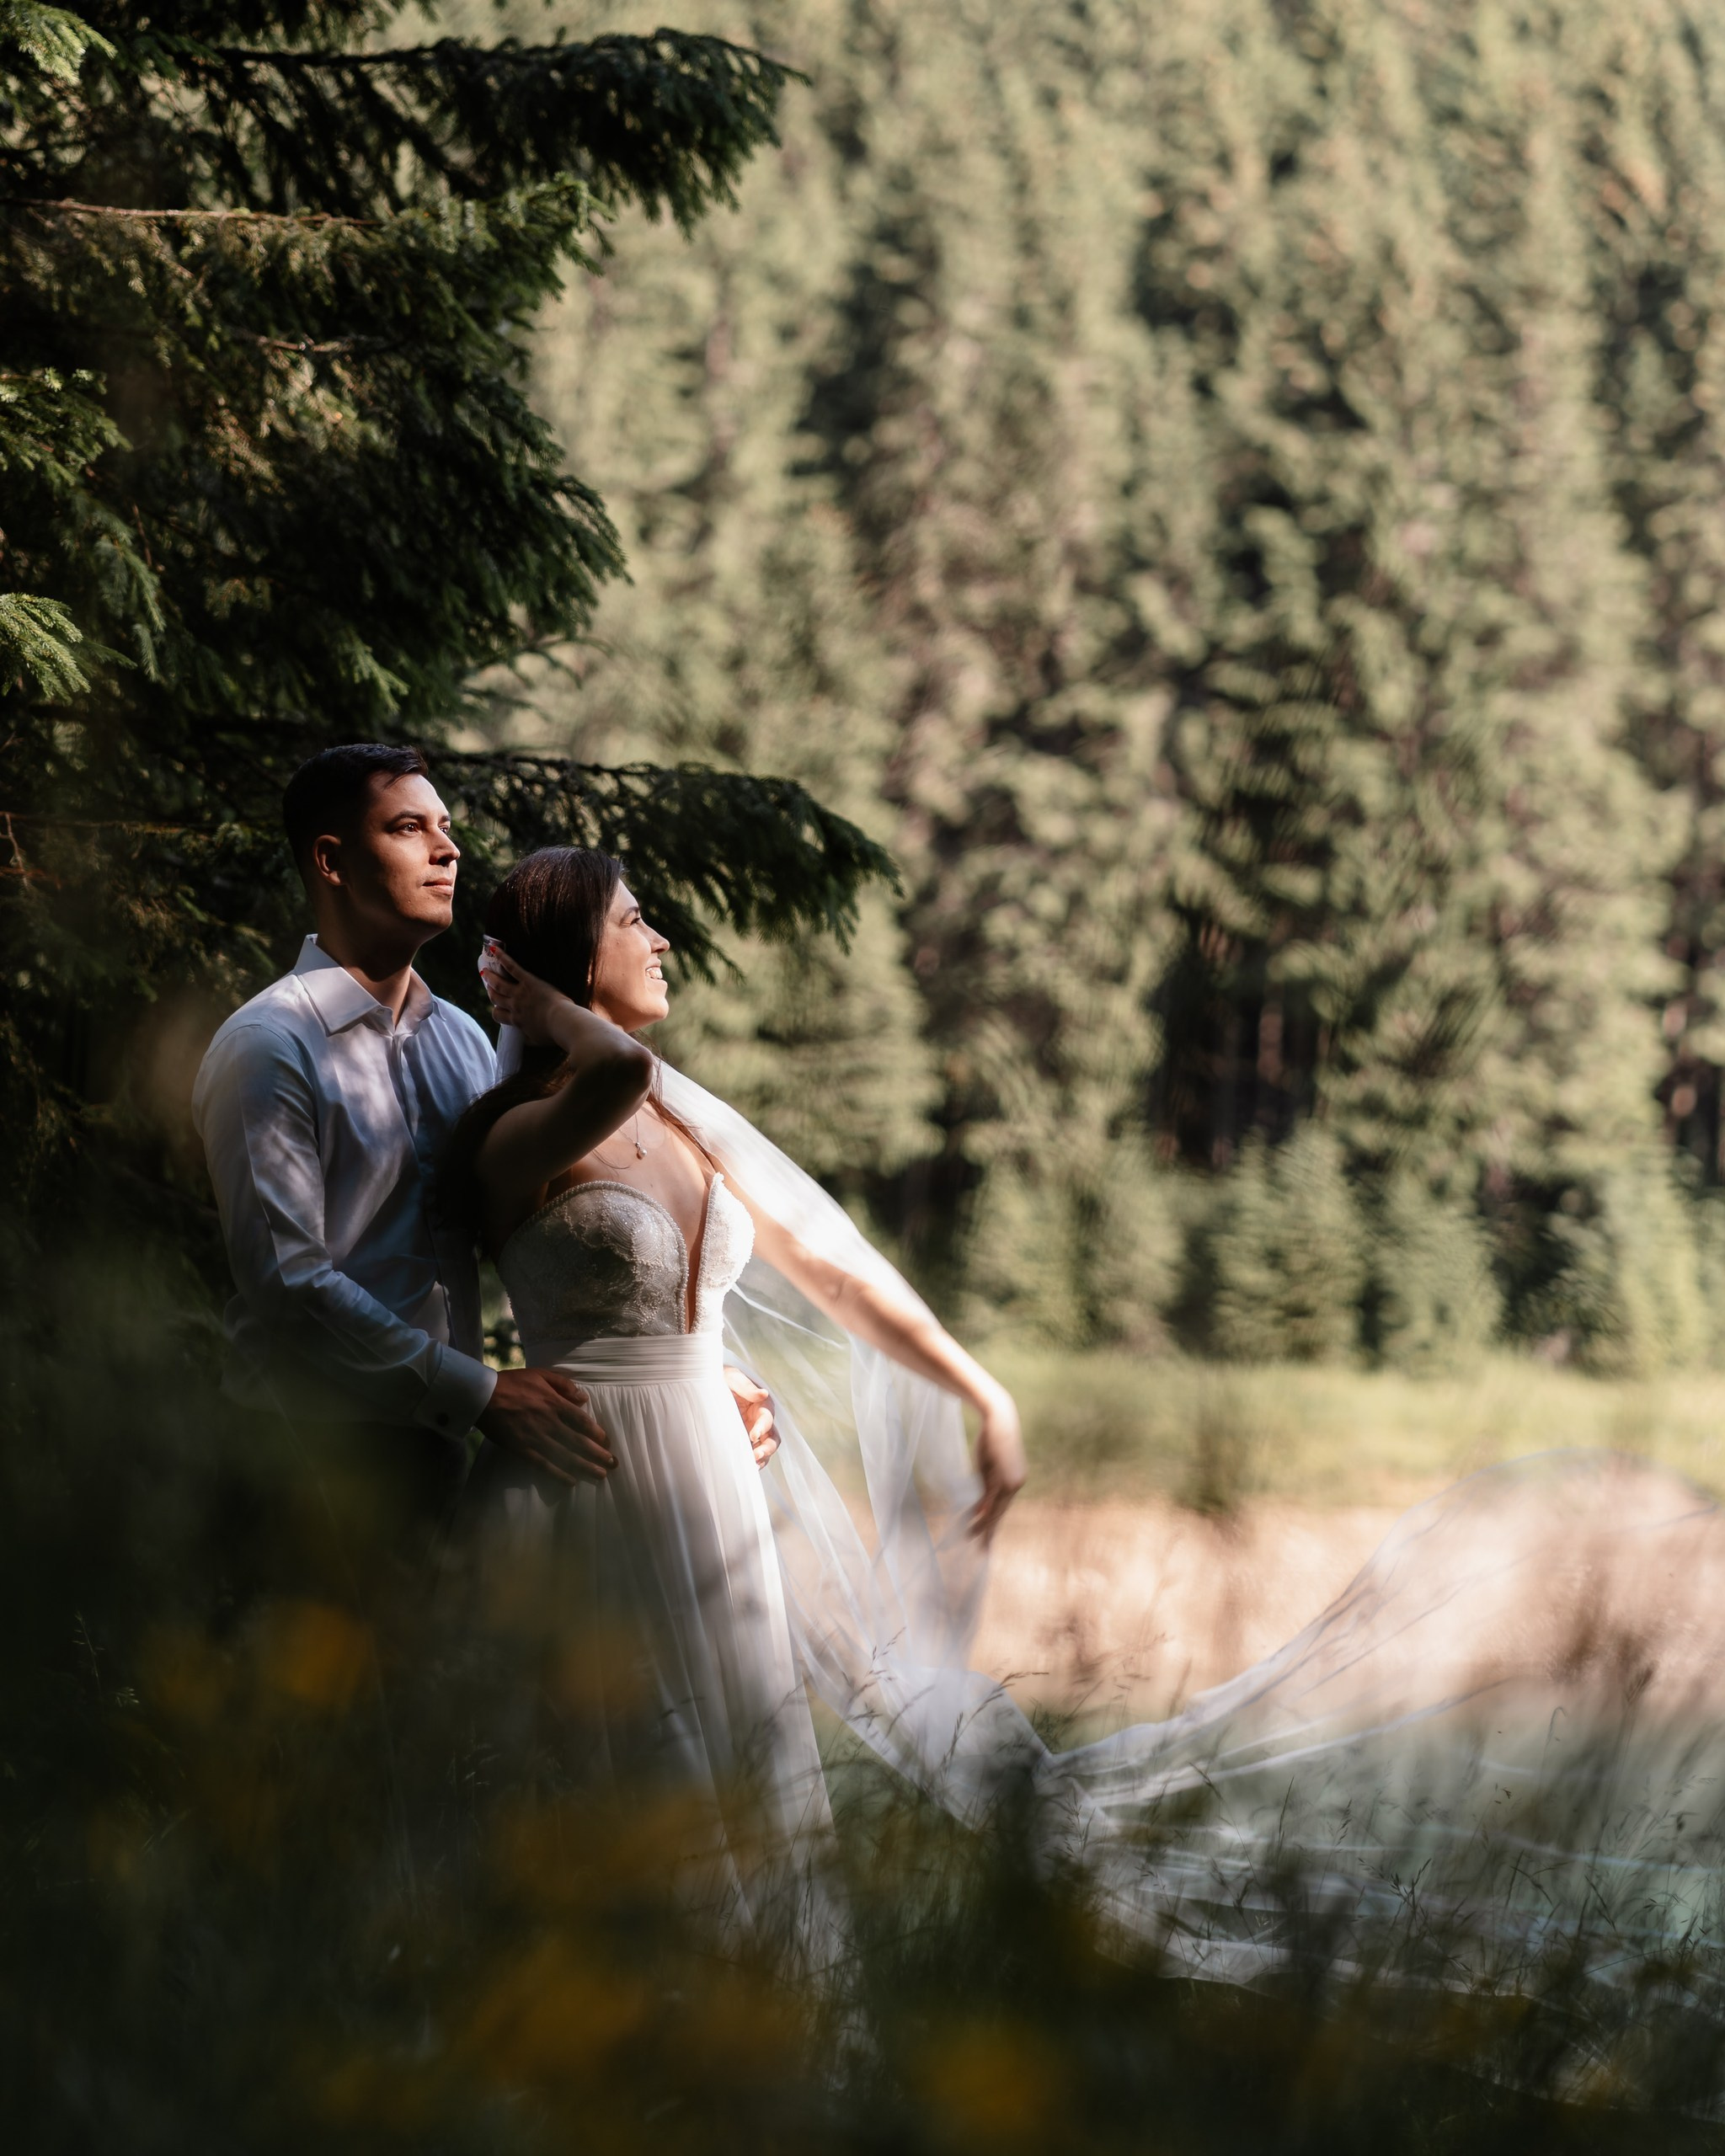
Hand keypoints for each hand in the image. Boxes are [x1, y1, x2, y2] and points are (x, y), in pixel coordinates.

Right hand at [478, 1367, 614, 1485]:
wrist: (482, 1395)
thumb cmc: (512, 1383)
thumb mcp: (540, 1374)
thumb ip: (563, 1384)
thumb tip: (584, 1398)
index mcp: (554, 1403)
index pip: (582, 1422)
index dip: (597, 1434)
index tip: (607, 1442)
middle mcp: (549, 1423)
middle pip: (578, 1442)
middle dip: (597, 1454)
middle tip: (612, 1464)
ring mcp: (535, 1438)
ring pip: (565, 1456)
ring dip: (584, 1467)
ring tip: (599, 1476)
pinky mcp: (522, 1449)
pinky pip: (544, 1465)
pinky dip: (558, 1474)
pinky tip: (571, 1482)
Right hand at [479, 940, 579, 1049]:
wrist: (562, 1022)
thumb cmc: (553, 1033)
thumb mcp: (537, 1041)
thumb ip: (528, 1039)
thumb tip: (524, 1040)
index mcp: (517, 1021)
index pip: (498, 1016)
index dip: (495, 1010)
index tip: (495, 1007)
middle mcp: (515, 1006)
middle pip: (496, 998)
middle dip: (491, 991)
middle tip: (488, 985)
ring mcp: (520, 993)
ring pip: (499, 984)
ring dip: (491, 977)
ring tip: (485, 971)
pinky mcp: (528, 981)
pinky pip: (513, 968)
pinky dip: (503, 958)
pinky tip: (495, 950)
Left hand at [724, 1365, 778, 1468]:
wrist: (707, 1385)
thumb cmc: (723, 1379)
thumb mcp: (733, 1378)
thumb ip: (747, 1387)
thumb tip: (763, 1394)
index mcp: (762, 1405)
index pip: (767, 1418)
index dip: (762, 1427)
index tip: (752, 1435)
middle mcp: (761, 1421)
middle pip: (772, 1438)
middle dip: (767, 1449)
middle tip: (755, 1456)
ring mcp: (753, 1433)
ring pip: (765, 1449)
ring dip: (761, 1459)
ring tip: (751, 1467)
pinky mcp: (743, 1441)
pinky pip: (752, 1454)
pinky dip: (751, 1462)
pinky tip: (744, 1468)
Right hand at [970, 1385, 1025, 1544]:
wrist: (999, 1418)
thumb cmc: (992, 1439)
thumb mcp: (987, 1468)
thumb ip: (986, 1490)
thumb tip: (978, 1512)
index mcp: (1014, 1483)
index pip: (1001, 1511)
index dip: (992, 1527)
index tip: (984, 1543)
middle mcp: (1015, 1484)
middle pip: (999, 1515)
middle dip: (988, 1533)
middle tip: (981, 1552)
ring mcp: (1009, 1481)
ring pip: (994, 1510)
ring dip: (983, 1526)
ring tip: (972, 1540)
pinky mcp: (1000, 1475)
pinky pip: (989, 1498)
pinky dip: (982, 1510)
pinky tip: (976, 1520)